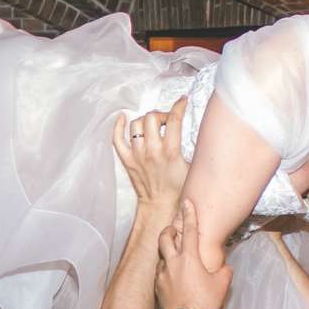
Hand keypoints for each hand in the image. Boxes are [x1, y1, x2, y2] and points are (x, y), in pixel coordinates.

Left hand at [113, 98, 188, 212]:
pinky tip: (122, 118)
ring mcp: (137, 155)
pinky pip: (117, 139)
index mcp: (170, 151)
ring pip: (136, 124)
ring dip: (145, 121)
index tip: (182, 102)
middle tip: (166, 120)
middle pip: (152, 117)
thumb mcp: (191, 166)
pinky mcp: (127, 160)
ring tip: (151, 125)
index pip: (174, 119)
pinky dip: (118, 126)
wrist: (160, 206)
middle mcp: (152, 151)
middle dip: (161, 114)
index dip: (179, 106)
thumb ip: (189, 147)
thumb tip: (189, 130)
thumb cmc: (177, 189)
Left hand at [153, 199, 231, 308]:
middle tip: (174, 230)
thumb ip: (224, 270)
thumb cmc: (206, 302)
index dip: (188, 214)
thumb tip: (223, 267)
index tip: (186, 203)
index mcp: (189, 258)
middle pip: (164, 238)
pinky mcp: (157, 287)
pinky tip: (173, 276)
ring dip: (168, 252)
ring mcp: (161, 275)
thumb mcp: (223, 283)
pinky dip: (166, 270)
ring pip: (161, 256)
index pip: (188, 230)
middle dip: (169, 230)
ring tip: (176, 258)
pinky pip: (159, 272)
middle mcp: (172, 263)